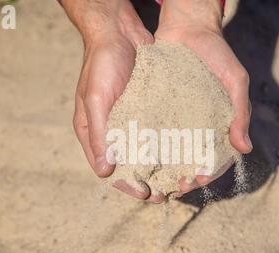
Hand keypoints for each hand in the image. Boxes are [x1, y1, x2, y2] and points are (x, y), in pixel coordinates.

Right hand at [62, 0, 163, 201]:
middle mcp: (113, 131)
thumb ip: (99, 134)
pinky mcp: (149, 110)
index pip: (109, 167)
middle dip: (147, 180)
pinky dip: (168, 147)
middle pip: (130, 165)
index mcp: (95, 133)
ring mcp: (132, 121)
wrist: (120, 33)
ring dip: (160, 167)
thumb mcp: (95, 99)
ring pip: (146, 152)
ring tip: (178, 179)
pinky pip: (158, 134)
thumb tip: (104, 171)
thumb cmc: (101, 65)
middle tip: (167, 193)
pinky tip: (183, 155)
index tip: (145, 193)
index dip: (126, 183)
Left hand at [155, 0, 251, 194]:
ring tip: (154, 181)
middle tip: (171, 188)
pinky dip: (149, 146)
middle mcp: (196, 126)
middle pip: (190, 160)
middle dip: (182, 176)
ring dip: (163, 169)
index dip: (207, 171)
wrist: (188, 28)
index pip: (216, 156)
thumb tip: (245, 148)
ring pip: (171, 151)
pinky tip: (140, 157)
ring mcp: (176, 119)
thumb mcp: (235, 80)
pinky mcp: (158, 110)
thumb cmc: (218, 53)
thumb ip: (240, 113)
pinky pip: (154, 131)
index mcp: (218, 125)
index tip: (196, 179)